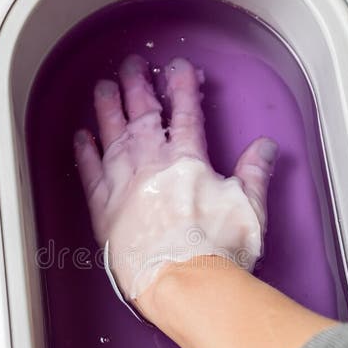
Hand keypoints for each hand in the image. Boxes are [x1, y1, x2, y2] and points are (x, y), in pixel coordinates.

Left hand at [74, 54, 277, 302]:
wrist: (182, 282)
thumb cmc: (218, 251)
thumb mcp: (250, 208)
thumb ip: (255, 174)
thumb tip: (265, 147)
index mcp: (188, 162)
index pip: (185, 114)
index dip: (181, 87)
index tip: (177, 67)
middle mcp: (152, 166)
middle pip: (142, 116)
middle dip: (137, 87)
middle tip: (131, 65)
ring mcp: (124, 185)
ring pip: (112, 136)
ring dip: (108, 109)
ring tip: (103, 88)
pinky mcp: (104, 210)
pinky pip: (90, 173)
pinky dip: (85, 153)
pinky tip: (81, 136)